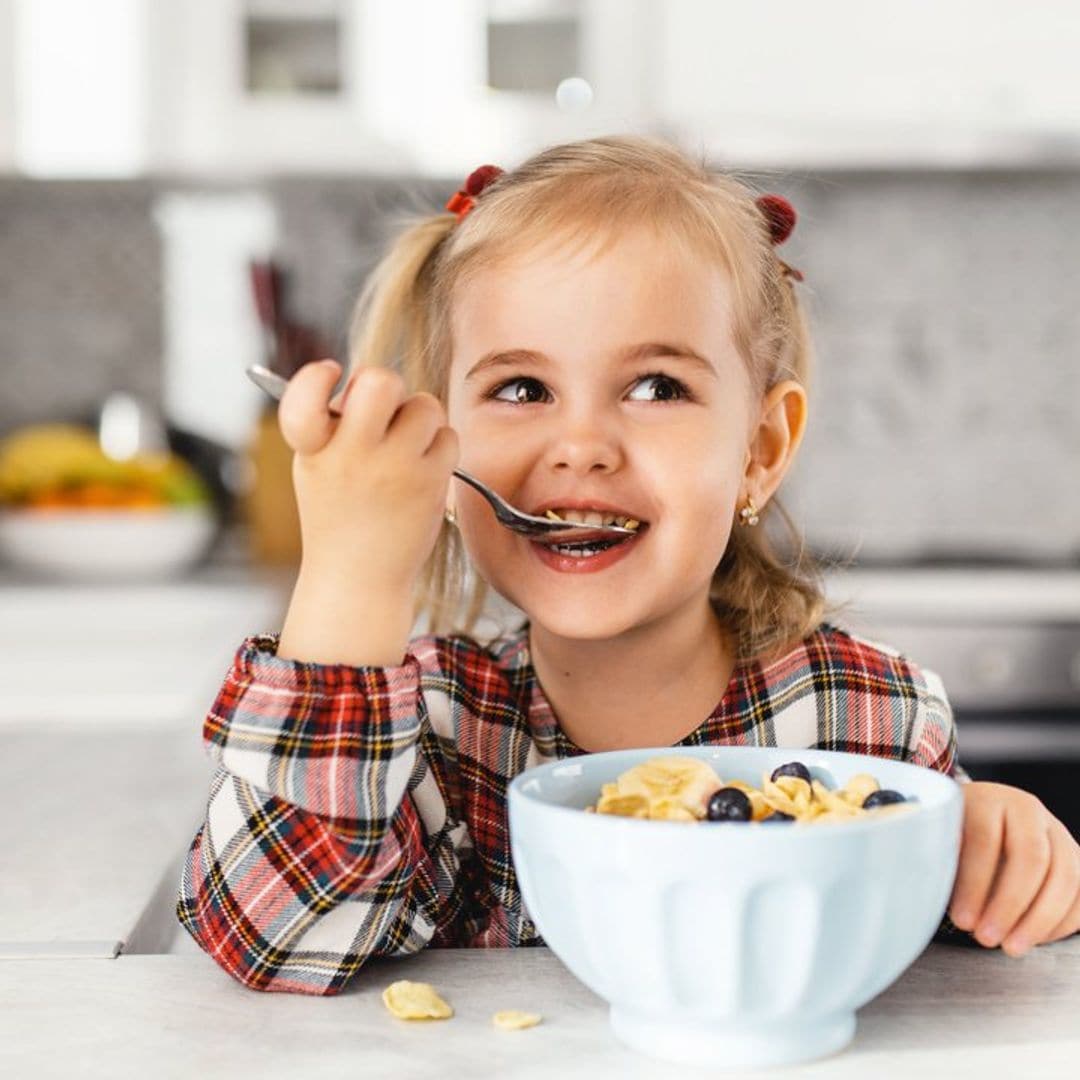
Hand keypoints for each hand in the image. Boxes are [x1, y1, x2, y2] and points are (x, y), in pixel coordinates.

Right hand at [278, 359, 458, 593]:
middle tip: (382, 409)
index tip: (332, 373)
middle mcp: (352, 455)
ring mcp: (395, 468)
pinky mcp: (430, 483)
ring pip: (425, 405)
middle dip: (386, 384)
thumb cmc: (340, 515)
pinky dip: (439, 446)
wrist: (360, 577)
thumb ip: (334, 423)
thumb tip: (368, 382)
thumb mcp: (317, 466)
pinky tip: (421, 468)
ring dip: (419, 417)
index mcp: (313, 449)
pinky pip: (448, 436)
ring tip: (405, 445)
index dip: (317, 375)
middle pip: (381, 381)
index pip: (304, 394)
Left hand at [948, 781, 1079, 956]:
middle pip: (1032, 857)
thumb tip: (929, 886)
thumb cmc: (957, 832)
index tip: (961, 919)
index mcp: (989, 799)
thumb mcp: (940, 835)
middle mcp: (1029, 810)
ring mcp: (1059, 833)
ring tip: (1010, 947)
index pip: (985, 838)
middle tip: (986, 937)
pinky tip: (1033, 939)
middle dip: (1009, 904)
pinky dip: (1060, 923)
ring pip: (1065, 878)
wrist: (985, 819)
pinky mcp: (1077, 859)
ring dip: (1038, 920)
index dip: (974, 883)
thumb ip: (939, 855)